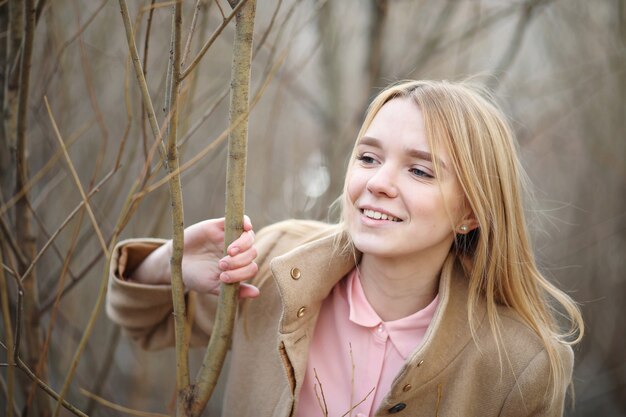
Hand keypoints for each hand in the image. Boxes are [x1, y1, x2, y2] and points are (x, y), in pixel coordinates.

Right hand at [131, 216, 258, 298]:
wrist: (176, 262)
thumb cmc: (195, 276)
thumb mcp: (213, 286)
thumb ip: (235, 290)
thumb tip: (256, 294)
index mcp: (238, 267)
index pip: (251, 268)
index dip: (242, 273)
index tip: (223, 277)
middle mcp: (237, 252)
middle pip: (252, 253)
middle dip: (239, 261)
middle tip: (221, 265)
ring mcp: (230, 237)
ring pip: (249, 237)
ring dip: (243, 245)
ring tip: (229, 252)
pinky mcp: (221, 225)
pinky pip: (241, 220)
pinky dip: (246, 222)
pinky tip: (246, 228)